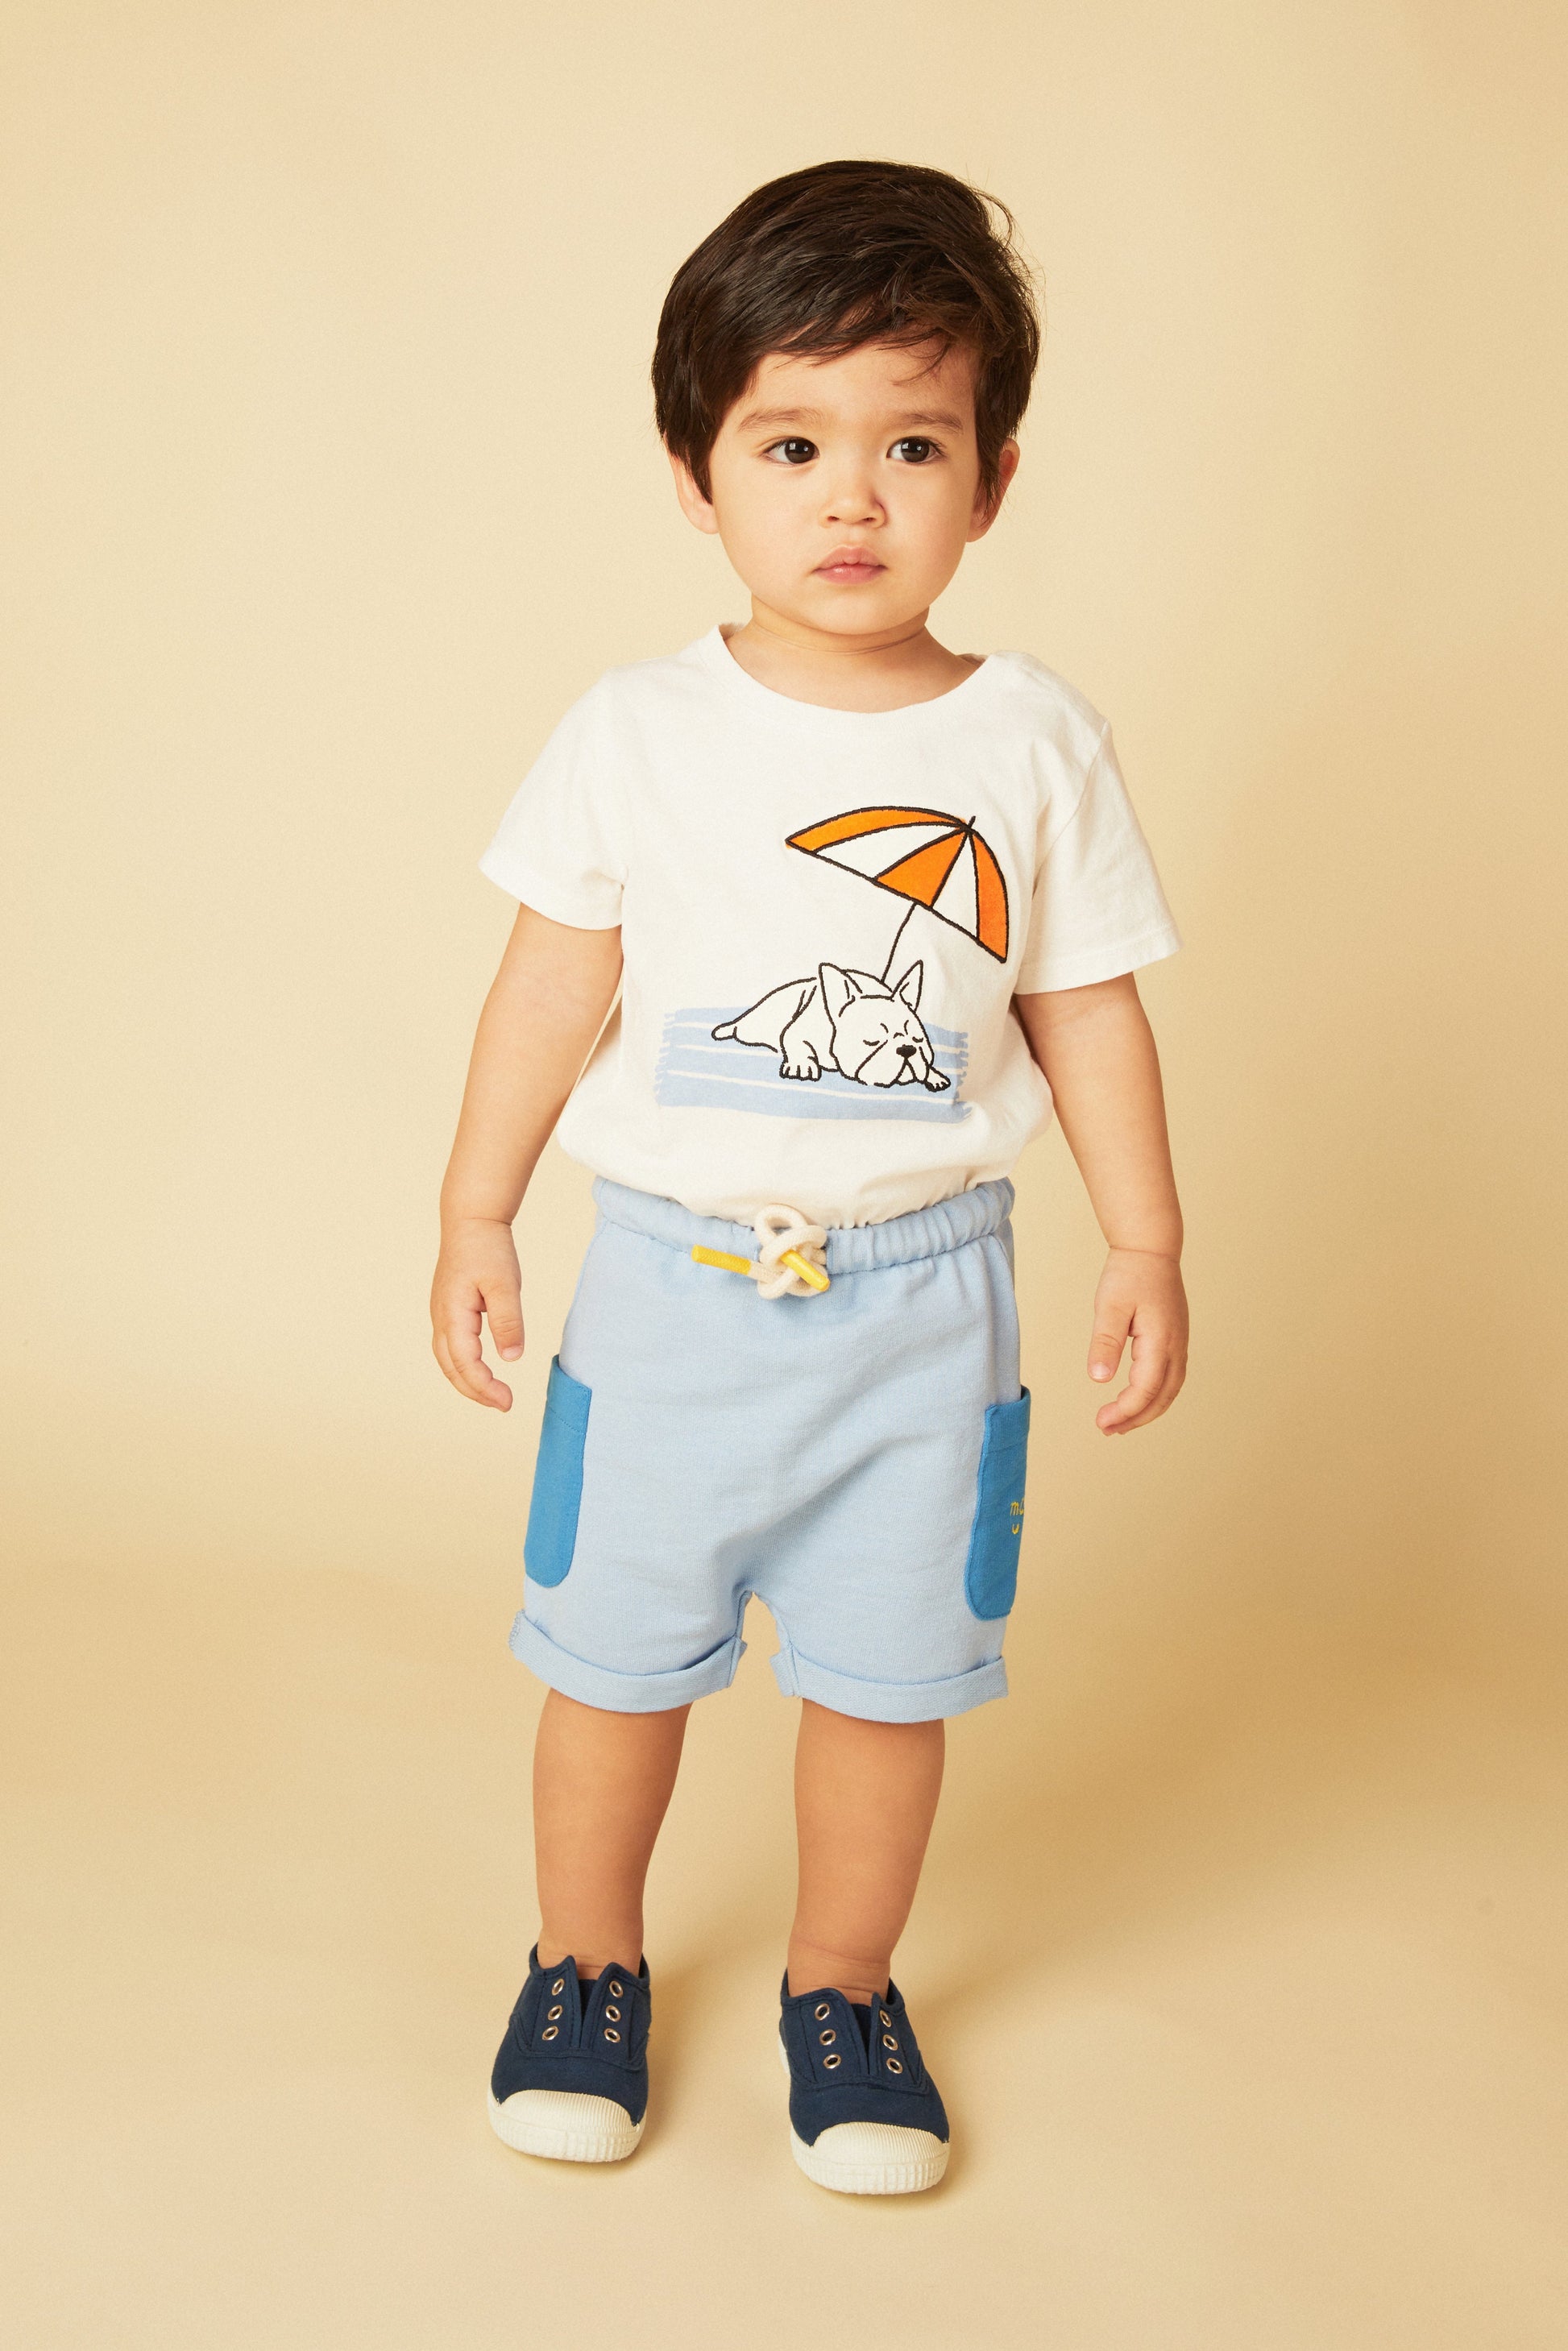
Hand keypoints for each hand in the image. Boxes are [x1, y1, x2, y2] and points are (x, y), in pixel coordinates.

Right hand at [431, 1217, 523, 1409]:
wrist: (471, 1220)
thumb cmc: (488, 1249)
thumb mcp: (505, 1284)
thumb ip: (508, 1321)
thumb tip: (512, 1358)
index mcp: (452, 1314)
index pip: (465, 1363)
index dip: (484, 1387)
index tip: (507, 1402)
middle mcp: (441, 1318)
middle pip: (450, 1368)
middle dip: (475, 1391)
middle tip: (503, 1405)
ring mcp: (442, 1314)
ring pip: (448, 1359)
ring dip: (468, 1381)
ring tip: (493, 1394)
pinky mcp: (449, 1309)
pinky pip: (451, 1346)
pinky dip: (464, 1364)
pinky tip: (482, 1369)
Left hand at [1088, 1248, 1187, 1433]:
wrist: (1150, 1248)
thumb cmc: (1129, 1274)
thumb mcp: (1109, 1306)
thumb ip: (1105, 1342)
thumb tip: (1099, 1379)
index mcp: (1161, 1340)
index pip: (1145, 1389)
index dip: (1125, 1410)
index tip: (1101, 1421)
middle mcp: (1176, 1346)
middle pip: (1162, 1397)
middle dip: (1136, 1418)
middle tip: (1108, 1430)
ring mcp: (1180, 1343)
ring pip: (1170, 1390)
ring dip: (1147, 1410)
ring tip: (1120, 1423)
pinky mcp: (1176, 1339)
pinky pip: (1171, 1377)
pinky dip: (1155, 1395)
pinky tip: (1136, 1398)